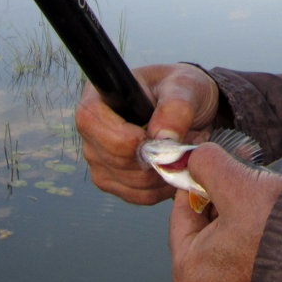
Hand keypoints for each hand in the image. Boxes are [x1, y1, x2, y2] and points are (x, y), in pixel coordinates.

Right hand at [75, 63, 219, 204]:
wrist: (190, 106)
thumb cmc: (181, 88)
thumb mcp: (185, 86)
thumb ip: (176, 108)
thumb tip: (162, 139)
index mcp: (98, 98)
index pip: (91, 122)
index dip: (123, 137)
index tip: (155, 137)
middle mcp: (91, 132)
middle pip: (114, 159)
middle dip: (156, 156)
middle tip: (188, 138)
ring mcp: (100, 160)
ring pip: (130, 182)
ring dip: (166, 171)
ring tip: (186, 147)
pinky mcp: (115, 182)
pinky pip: (140, 195)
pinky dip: (166, 186)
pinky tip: (178, 165)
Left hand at [169, 143, 281, 281]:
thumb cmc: (281, 229)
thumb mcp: (237, 183)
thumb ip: (207, 163)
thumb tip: (194, 156)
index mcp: (188, 271)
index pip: (181, 210)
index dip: (197, 177)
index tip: (210, 158)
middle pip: (205, 221)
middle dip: (223, 188)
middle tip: (241, 165)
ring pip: (227, 230)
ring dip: (241, 203)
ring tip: (261, 185)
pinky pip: (244, 245)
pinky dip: (254, 223)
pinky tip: (271, 206)